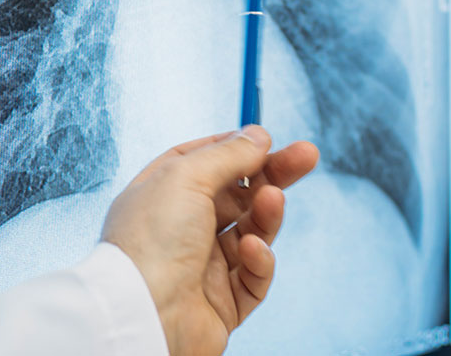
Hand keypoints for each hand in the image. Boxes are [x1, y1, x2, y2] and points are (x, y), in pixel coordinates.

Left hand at [100, 125, 319, 355]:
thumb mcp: (187, 176)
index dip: (234, 148)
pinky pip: (253, 277)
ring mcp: (201, 268)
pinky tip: (253, 249)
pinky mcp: (222, 304)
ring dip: (266, 214)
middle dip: (272, 175)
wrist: (143, 315)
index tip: (265, 138)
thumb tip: (258, 135)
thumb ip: (227, 155)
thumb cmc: (150, 243)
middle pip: (237, 196)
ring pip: (250, 233)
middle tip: (307, 155)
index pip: (202, 163)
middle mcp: (180, 231)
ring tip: (273, 200)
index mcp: (160, 197)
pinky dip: (259, 261)